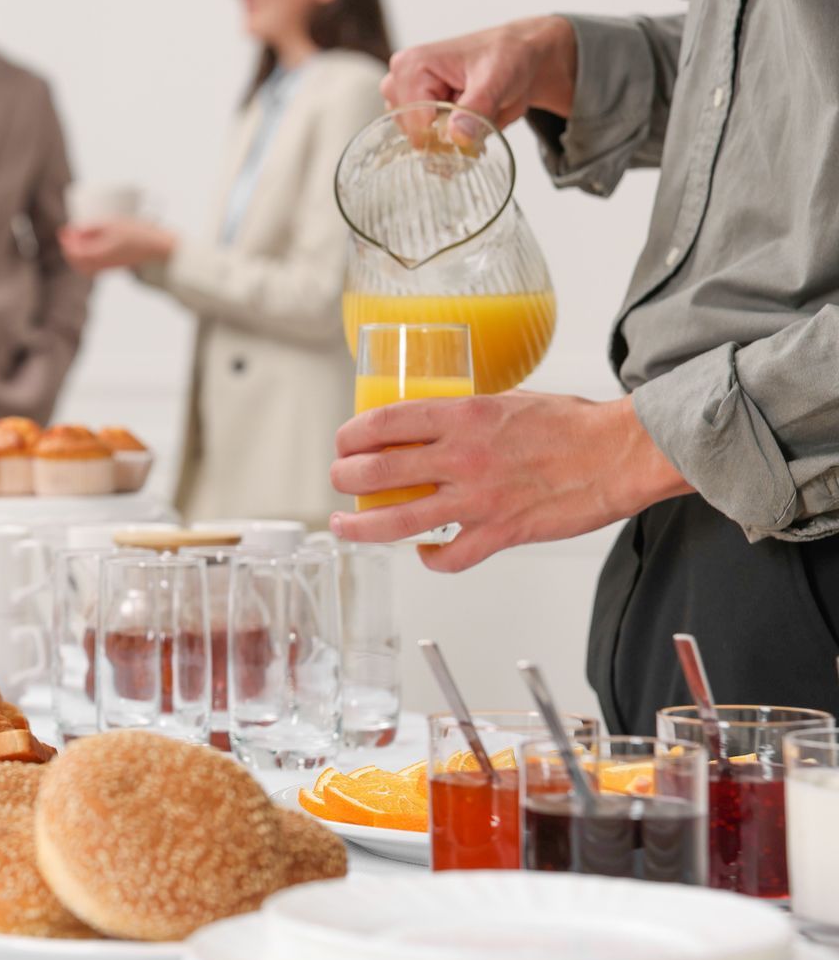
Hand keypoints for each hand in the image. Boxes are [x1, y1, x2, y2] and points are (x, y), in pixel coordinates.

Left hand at [57, 219, 176, 273]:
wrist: (157, 247)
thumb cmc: (138, 233)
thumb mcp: (113, 224)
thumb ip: (94, 227)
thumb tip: (76, 229)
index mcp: (101, 254)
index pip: (76, 253)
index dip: (67, 242)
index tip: (65, 229)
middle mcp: (103, 263)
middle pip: (77, 262)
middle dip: (69, 249)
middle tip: (66, 234)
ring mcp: (108, 267)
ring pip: (84, 267)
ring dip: (75, 256)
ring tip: (75, 240)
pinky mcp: (113, 266)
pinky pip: (93, 269)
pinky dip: (84, 261)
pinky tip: (86, 250)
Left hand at [327, 391, 690, 571]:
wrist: (623, 453)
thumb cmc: (575, 423)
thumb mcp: (509, 400)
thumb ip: (468, 415)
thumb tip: (438, 424)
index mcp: (462, 417)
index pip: (384, 422)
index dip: (351, 434)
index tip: (343, 441)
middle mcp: (462, 458)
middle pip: (377, 471)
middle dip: (344, 476)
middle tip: (338, 479)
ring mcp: (479, 499)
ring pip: (398, 521)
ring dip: (361, 525)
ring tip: (343, 525)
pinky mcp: (501, 532)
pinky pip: (450, 557)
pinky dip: (430, 559)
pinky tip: (425, 553)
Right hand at [382, 15, 578, 142]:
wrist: (516, 55)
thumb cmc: (506, 56)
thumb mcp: (497, 79)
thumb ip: (476, 108)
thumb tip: (457, 137)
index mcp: (411, 67)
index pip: (414, 124)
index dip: (445, 138)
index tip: (474, 131)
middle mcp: (399, 81)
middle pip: (414, 135)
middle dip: (448, 136)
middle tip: (479, 114)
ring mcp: (403, 96)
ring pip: (420, 140)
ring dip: (450, 137)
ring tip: (473, 112)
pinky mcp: (413, 108)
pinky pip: (426, 139)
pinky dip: (450, 137)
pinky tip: (466, 117)